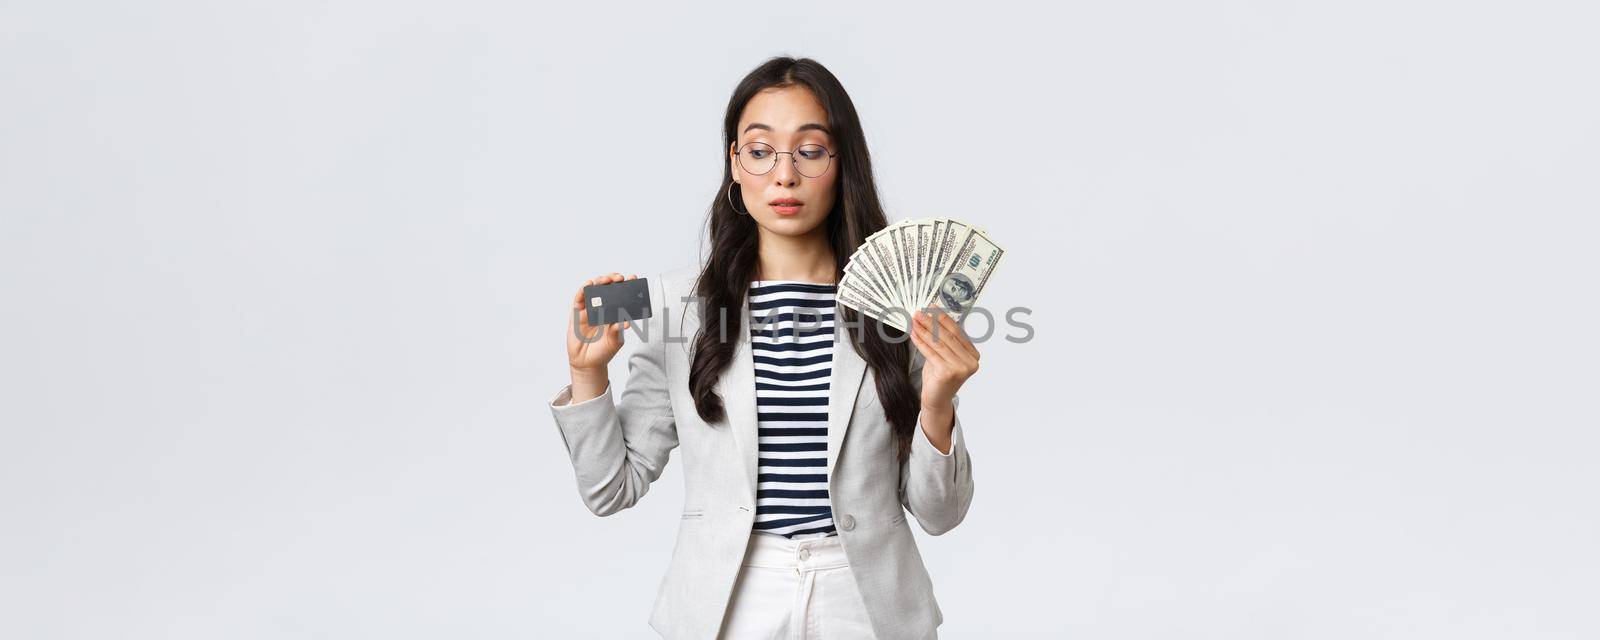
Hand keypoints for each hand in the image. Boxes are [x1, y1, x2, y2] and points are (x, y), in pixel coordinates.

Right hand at [566, 273, 636, 399]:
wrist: (587, 362)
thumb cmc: (603, 351)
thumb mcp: (614, 341)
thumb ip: (618, 331)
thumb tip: (626, 322)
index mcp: (613, 313)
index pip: (621, 295)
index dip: (626, 286)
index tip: (634, 279)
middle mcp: (601, 308)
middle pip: (607, 288)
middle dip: (613, 280)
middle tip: (620, 278)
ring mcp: (589, 309)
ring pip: (593, 289)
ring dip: (599, 281)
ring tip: (606, 279)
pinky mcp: (577, 313)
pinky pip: (579, 298)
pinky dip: (583, 289)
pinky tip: (588, 284)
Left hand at [908, 308, 979, 408]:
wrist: (937, 400)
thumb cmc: (940, 377)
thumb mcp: (945, 355)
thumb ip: (943, 340)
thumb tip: (931, 317)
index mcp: (973, 355)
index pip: (957, 332)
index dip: (943, 318)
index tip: (932, 307)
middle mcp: (970, 362)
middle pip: (947, 336)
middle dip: (932, 322)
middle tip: (919, 312)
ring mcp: (961, 368)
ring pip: (938, 343)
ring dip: (924, 330)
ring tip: (914, 321)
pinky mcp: (948, 373)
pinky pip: (931, 353)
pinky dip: (921, 342)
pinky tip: (913, 334)